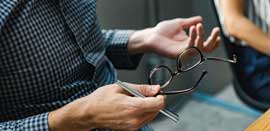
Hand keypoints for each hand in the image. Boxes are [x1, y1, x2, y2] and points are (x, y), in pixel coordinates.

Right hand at [49, 83, 164, 130]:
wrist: (89, 113)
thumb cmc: (101, 99)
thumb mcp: (121, 87)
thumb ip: (141, 88)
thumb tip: (155, 88)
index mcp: (133, 107)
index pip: (158, 104)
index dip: (161, 96)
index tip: (157, 92)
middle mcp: (134, 119)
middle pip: (157, 110)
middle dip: (155, 101)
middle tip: (145, 93)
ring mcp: (133, 126)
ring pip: (151, 116)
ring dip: (149, 107)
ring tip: (136, 100)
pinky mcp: (130, 129)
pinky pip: (144, 120)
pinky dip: (143, 112)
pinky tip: (133, 106)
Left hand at [128, 16, 220, 57]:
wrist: (151, 35)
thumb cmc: (163, 31)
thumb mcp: (179, 24)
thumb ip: (190, 22)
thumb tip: (200, 19)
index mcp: (190, 43)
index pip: (205, 45)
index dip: (214, 41)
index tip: (218, 32)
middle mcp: (188, 49)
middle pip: (206, 49)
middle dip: (213, 40)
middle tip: (216, 30)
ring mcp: (183, 53)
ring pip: (199, 48)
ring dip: (201, 36)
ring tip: (198, 26)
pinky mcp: (178, 54)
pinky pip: (190, 48)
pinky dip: (193, 38)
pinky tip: (193, 28)